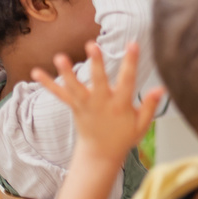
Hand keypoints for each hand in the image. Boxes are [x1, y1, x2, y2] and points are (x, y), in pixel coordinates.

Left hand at [31, 41, 162, 162]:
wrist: (100, 154)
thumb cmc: (123, 137)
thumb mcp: (142, 124)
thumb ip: (151, 106)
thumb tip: (161, 88)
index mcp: (120, 105)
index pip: (128, 80)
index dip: (131, 61)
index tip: (133, 44)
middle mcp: (101, 103)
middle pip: (98, 80)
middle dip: (96, 63)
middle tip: (93, 45)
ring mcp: (85, 105)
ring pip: (75, 87)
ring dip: (67, 72)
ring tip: (60, 57)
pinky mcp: (74, 107)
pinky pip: (60, 94)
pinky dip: (47, 84)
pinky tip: (36, 73)